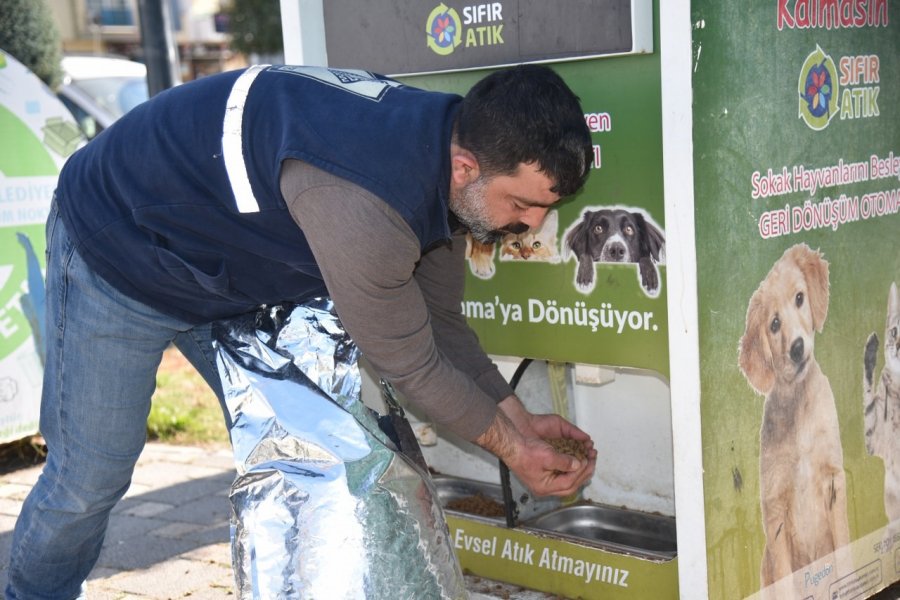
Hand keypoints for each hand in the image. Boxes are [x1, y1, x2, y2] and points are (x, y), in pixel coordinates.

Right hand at [475, 395, 595, 496]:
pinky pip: (562, 475)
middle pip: (570, 485)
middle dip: (583, 473)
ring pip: (568, 481)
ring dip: (579, 471)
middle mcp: (545, 487)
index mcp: (544, 487)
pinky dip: (571, 468)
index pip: (569, 483)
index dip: (580, 472)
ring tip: (588, 461)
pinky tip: (577, 461)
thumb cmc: (524, 451)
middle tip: (592, 462)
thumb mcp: (547, 456)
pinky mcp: (544, 473)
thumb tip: (578, 464)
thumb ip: (564, 462)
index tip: (588, 461)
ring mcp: (544, 482)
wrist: (511, 444)